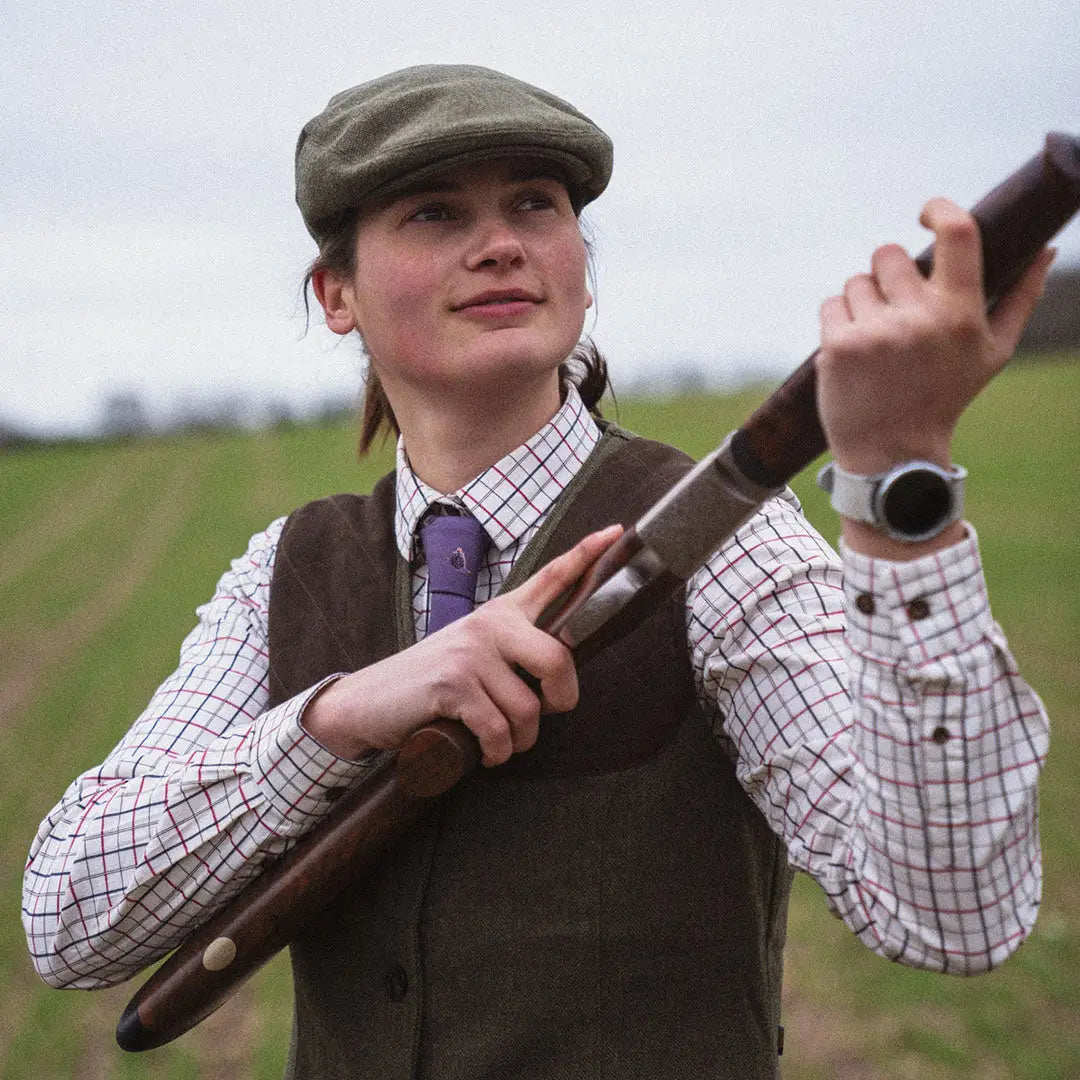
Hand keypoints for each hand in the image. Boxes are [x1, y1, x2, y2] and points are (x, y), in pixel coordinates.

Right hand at [302, 524, 622, 765]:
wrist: (369, 702)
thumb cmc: (431, 684)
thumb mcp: (474, 654)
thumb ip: (513, 652)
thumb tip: (560, 675)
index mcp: (501, 613)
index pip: (551, 577)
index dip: (586, 555)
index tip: (617, 532)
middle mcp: (489, 625)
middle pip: (558, 659)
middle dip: (562, 699)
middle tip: (548, 714)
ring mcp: (470, 653)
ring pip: (528, 709)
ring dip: (519, 740)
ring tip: (498, 740)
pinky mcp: (453, 685)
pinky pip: (499, 731)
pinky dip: (496, 753)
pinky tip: (482, 751)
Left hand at [816, 198, 1054, 476]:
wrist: (894, 453)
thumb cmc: (945, 396)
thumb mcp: (993, 353)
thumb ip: (1021, 298)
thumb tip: (1044, 249)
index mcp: (961, 313)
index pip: (957, 234)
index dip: (939, 210)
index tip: (926, 213)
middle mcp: (920, 319)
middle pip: (888, 253)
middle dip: (888, 274)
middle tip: (894, 308)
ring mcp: (877, 332)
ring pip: (856, 280)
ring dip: (862, 301)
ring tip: (877, 341)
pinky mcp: (839, 346)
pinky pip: (831, 304)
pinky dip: (838, 321)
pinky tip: (854, 351)